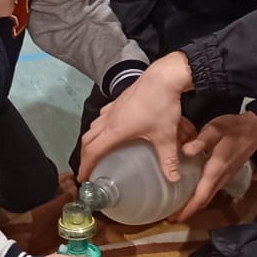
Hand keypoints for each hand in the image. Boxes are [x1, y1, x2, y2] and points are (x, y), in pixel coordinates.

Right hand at [78, 53, 194, 182]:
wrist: (164, 77)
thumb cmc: (162, 104)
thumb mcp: (166, 136)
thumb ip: (168, 159)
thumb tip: (173, 179)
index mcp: (115, 130)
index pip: (92, 151)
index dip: (86, 166)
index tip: (83, 178)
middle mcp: (109, 119)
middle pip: (87, 139)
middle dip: (85, 155)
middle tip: (88, 167)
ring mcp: (113, 108)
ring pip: (93, 126)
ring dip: (91, 140)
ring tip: (96, 150)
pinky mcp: (119, 100)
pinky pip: (103, 115)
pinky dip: (100, 126)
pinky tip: (110, 128)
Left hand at [170, 113, 256, 221]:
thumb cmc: (235, 128)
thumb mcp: (215, 129)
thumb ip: (200, 140)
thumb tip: (184, 151)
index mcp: (217, 169)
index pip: (201, 195)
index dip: (188, 209)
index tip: (176, 218)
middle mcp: (222, 177)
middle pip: (204, 201)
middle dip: (188, 211)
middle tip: (172, 218)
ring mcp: (226, 177)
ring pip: (209, 196)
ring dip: (195, 205)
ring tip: (179, 208)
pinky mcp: (227, 174)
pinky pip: (212, 190)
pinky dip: (201, 196)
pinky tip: (192, 192)